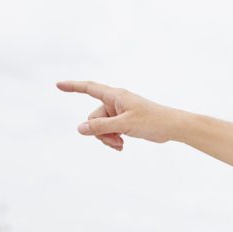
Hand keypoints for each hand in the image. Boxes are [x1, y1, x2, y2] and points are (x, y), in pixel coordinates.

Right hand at [57, 80, 179, 150]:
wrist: (173, 127)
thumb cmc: (153, 121)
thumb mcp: (125, 125)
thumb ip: (101, 126)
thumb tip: (80, 128)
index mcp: (116, 96)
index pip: (90, 88)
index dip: (73, 86)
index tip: (58, 84)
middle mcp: (116, 102)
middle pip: (93, 117)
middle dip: (100, 131)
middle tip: (116, 140)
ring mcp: (119, 113)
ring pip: (100, 127)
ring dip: (107, 137)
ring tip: (120, 145)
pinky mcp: (124, 122)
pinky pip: (109, 131)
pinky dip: (113, 139)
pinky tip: (121, 147)